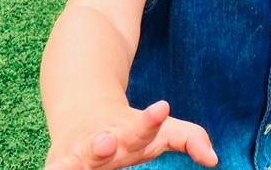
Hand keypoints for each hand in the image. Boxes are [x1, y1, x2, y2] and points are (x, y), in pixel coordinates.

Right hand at [44, 100, 217, 169]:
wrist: (81, 110)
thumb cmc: (127, 129)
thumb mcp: (159, 131)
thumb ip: (189, 138)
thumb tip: (213, 158)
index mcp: (128, 133)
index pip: (142, 127)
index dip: (151, 120)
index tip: (162, 106)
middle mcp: (99, 144)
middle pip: (101, 144)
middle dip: (103, 144)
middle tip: (107, 140)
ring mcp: (75, 156)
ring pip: (70, 163)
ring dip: (70, 166)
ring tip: (84, 151)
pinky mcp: (57, 166)